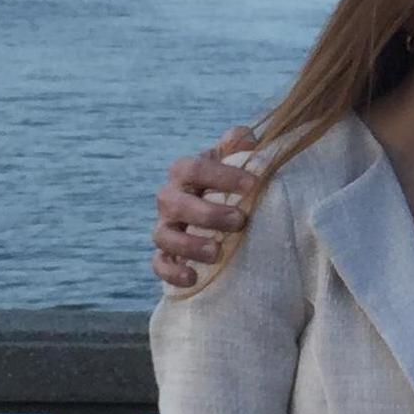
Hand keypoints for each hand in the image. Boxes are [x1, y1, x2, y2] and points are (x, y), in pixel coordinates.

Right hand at [152, 125, 262, 287]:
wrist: (220, 217)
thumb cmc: (230, 185)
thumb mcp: (236, 163)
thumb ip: (240, 147)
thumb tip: (245, 136)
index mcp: (186, 173)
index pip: (193, 168)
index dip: (221, 176)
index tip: (253, 185)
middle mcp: (171, 199)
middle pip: (174, 202)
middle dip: (207, 213)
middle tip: (240, 220)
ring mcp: (166, 228)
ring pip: (164, 236)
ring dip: (189, 244)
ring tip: (217, 252)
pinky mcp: (166, 256)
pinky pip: (159, 265)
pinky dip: (172, 272)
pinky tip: (193, 277)